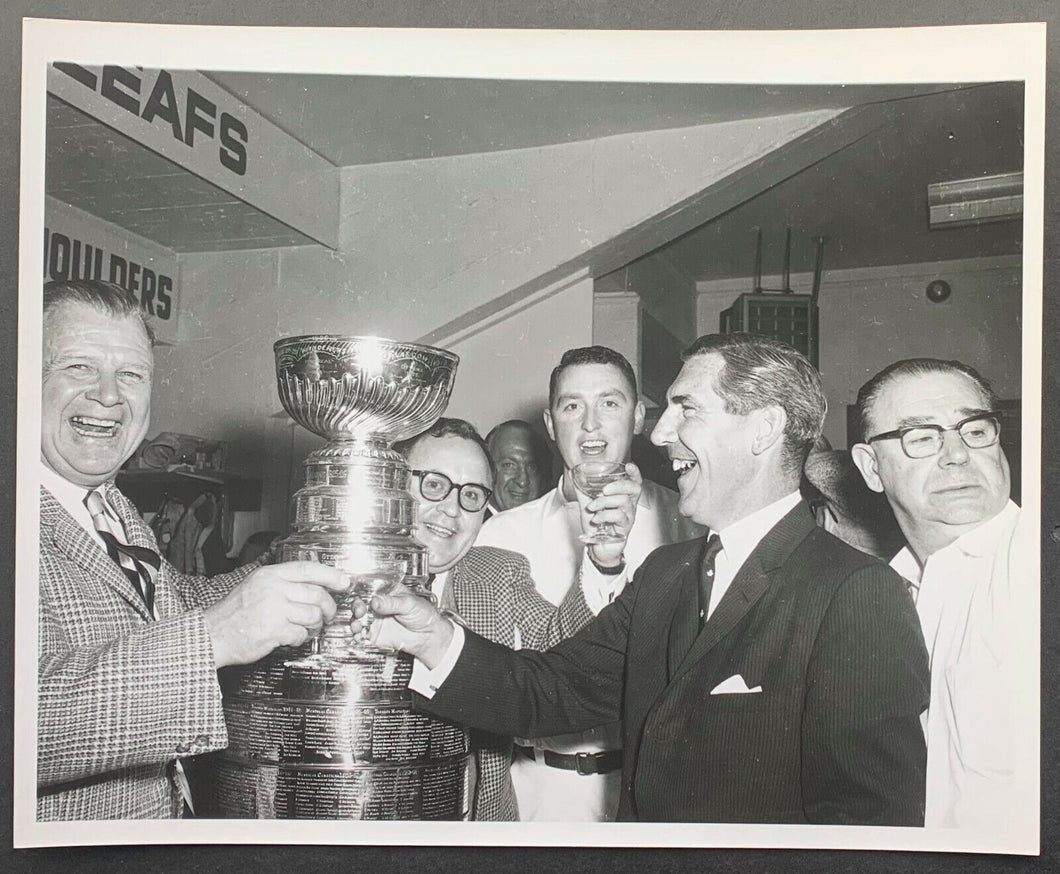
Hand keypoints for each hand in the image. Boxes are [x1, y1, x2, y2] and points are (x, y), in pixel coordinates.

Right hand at [204, 561, 349, 667]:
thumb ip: (283, 583)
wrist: (212, 634)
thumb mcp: (256, 585)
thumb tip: (315, 585)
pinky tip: (292, 637)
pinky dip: (301, 638)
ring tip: (306, 627)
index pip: (309, 569)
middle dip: (328, 607)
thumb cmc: (234, 613)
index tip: (345, 582)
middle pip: (317, 594)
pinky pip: (301, 634)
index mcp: (270, 575)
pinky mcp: (273, 631)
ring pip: (313, 615)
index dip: (332, 575)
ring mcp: (273, 610)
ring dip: (314, 624)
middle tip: (327, 614)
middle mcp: (273, 589)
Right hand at [350, 584, 454, 668]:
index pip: (371, 588)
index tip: (359, 594)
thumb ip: (391, 603)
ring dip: (354, 621)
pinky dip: (357, 635)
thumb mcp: (409, 604)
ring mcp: (377, 619)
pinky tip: (359, 635)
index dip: (362, 591)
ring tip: (357, 624)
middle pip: (361, 603)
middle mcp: (380, 605)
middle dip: (356, 606)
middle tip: (360, 610)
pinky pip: (362, 634)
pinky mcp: (376, 634)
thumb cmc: (425, 615)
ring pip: (358, 618)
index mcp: (388, 592)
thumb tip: (376, 601)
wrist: (429, 637)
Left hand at [577, 462, 641, 566]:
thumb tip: (573, 474)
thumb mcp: (588, 503)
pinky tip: (596, 518)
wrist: (596, 546)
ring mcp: (628, 517)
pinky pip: (618, 517)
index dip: (634, 473)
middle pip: (634, 488)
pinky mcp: (624, 529)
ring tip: (592, 507)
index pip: (634, 482)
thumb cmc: (597, 525)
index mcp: (623, 497)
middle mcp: (629, 506)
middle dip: (619, 485)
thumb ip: (583, 489)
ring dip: (604, 502)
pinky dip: (604, 515)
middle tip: (604, 490)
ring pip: (623, 501)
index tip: (629, 466)